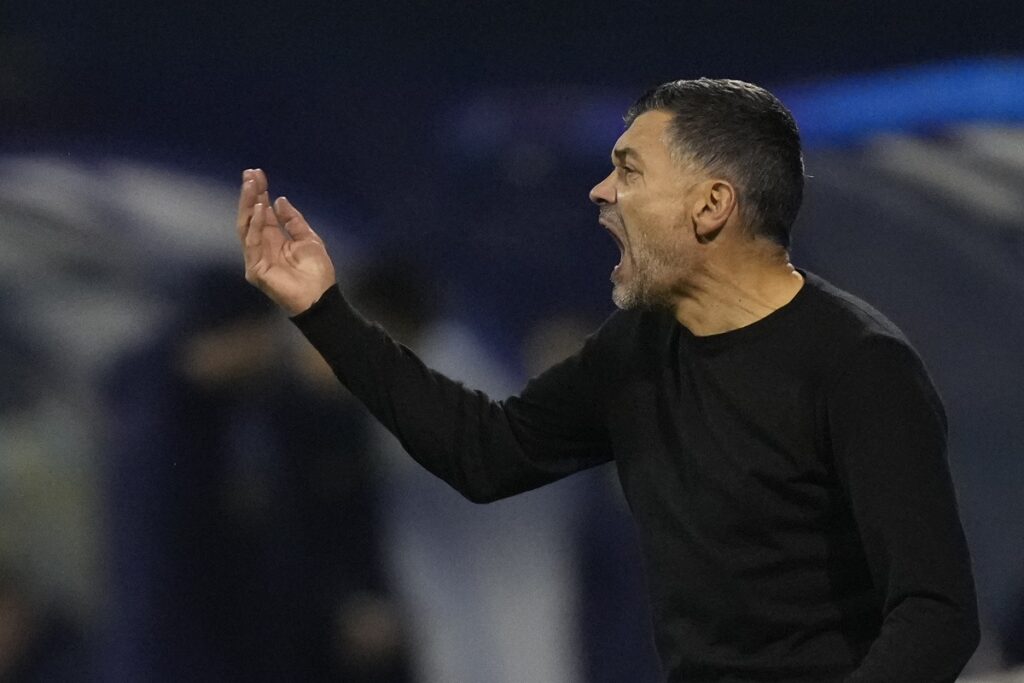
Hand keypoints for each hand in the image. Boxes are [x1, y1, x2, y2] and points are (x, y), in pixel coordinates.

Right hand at [236, 169, 336, 315]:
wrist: (321, 297)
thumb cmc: (317, 272)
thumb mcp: (308, 238)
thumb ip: (293, 221)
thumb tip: (279, 200)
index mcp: (274, 239)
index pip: (262, 212)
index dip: (259, 193)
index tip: (257, 173)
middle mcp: (262, 246)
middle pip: (251, 216)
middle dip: (250, 195)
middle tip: (250, 174)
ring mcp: (256, 257)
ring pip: (247, 226)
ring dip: (249, 205)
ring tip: (252, 185)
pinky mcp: (255, 269)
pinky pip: (252, 243)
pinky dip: (256, 226)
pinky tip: (260, 209)